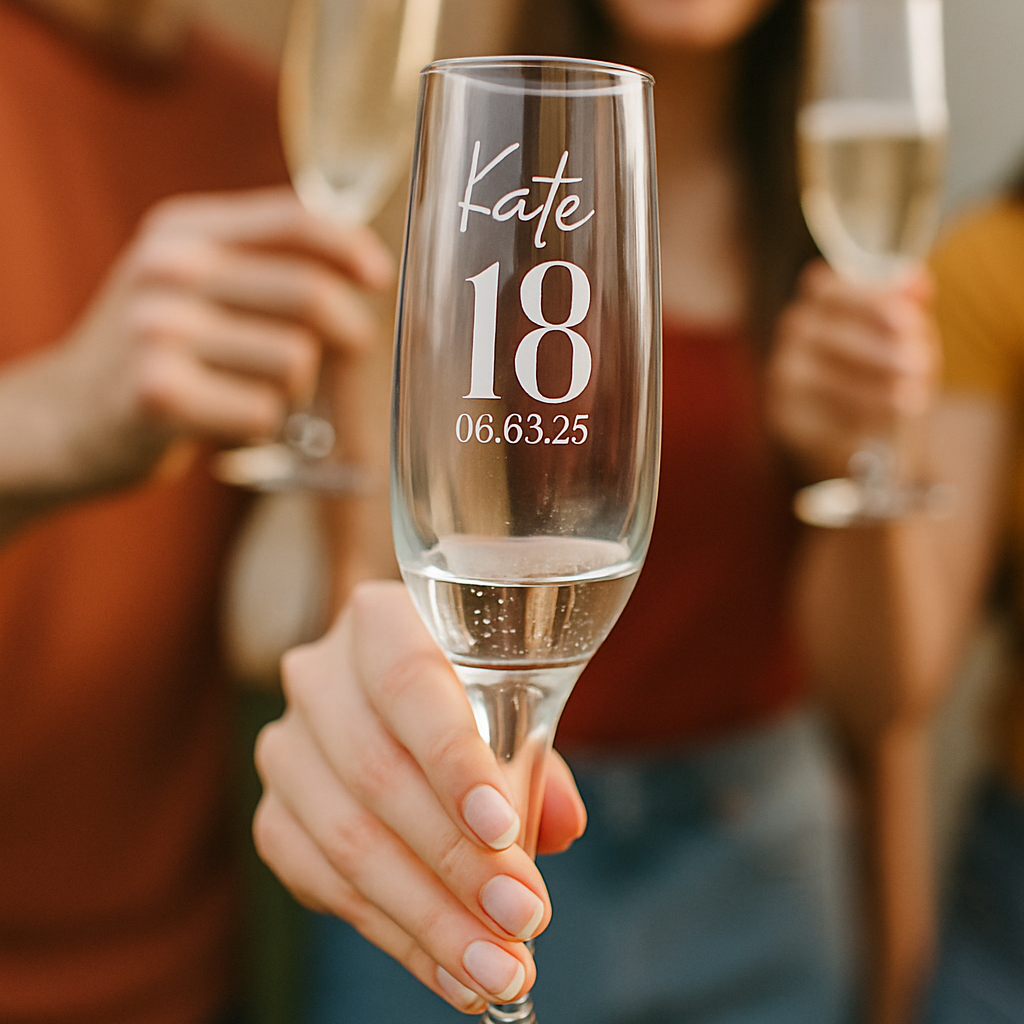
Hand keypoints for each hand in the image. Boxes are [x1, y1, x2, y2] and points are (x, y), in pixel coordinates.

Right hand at [0, 186, 393, 504]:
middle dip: (350, 331)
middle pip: (309, 292)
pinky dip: (262, 425)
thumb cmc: (150, 351)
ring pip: (295, 359)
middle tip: (349, 352)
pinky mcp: (159, 394)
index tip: (378, 276)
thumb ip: (257, 260)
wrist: (62, 418)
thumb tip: (360, 263)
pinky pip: (264, 411)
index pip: (292, 219)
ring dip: (297, 389)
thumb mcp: (187, 281)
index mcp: (182, 230)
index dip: (350, 246)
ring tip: (258, 392)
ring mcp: (158, 330)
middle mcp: (168, 271)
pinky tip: (227, 423)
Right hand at [253, 580, 586, 1013]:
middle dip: (458, 863)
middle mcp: (320, 676)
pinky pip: (323, 884)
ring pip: (348, 843)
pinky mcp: (275, 813)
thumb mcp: (512, 698)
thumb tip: (558, 826)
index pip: (411, 685)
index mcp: (382, 620)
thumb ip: (535, 753)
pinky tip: (450, 970)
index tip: (505, 832)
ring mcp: (286, 747)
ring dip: (431, 918)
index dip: (455, 761)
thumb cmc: (471, 689)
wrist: (403, 687)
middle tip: (523, 922)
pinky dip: (395, 934)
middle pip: (379, 776)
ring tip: (497, 969)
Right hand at [766, 260, 939, 480]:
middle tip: (918, 366)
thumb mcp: (903, 338)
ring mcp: (783, 382)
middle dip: (877, 350)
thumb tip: (918, 282)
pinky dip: (857, 424)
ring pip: (824, 382)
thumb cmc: (886, 373)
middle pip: (826, 334)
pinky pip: (819, 421)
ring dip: (872, 390)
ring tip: (910, 399)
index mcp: (817, 307)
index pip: (827, 290)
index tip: (907, 320)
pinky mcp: (784, 421)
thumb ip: (908, 309)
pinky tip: (885, 425)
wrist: (868, 433)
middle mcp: (792, 339)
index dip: (867, 302)